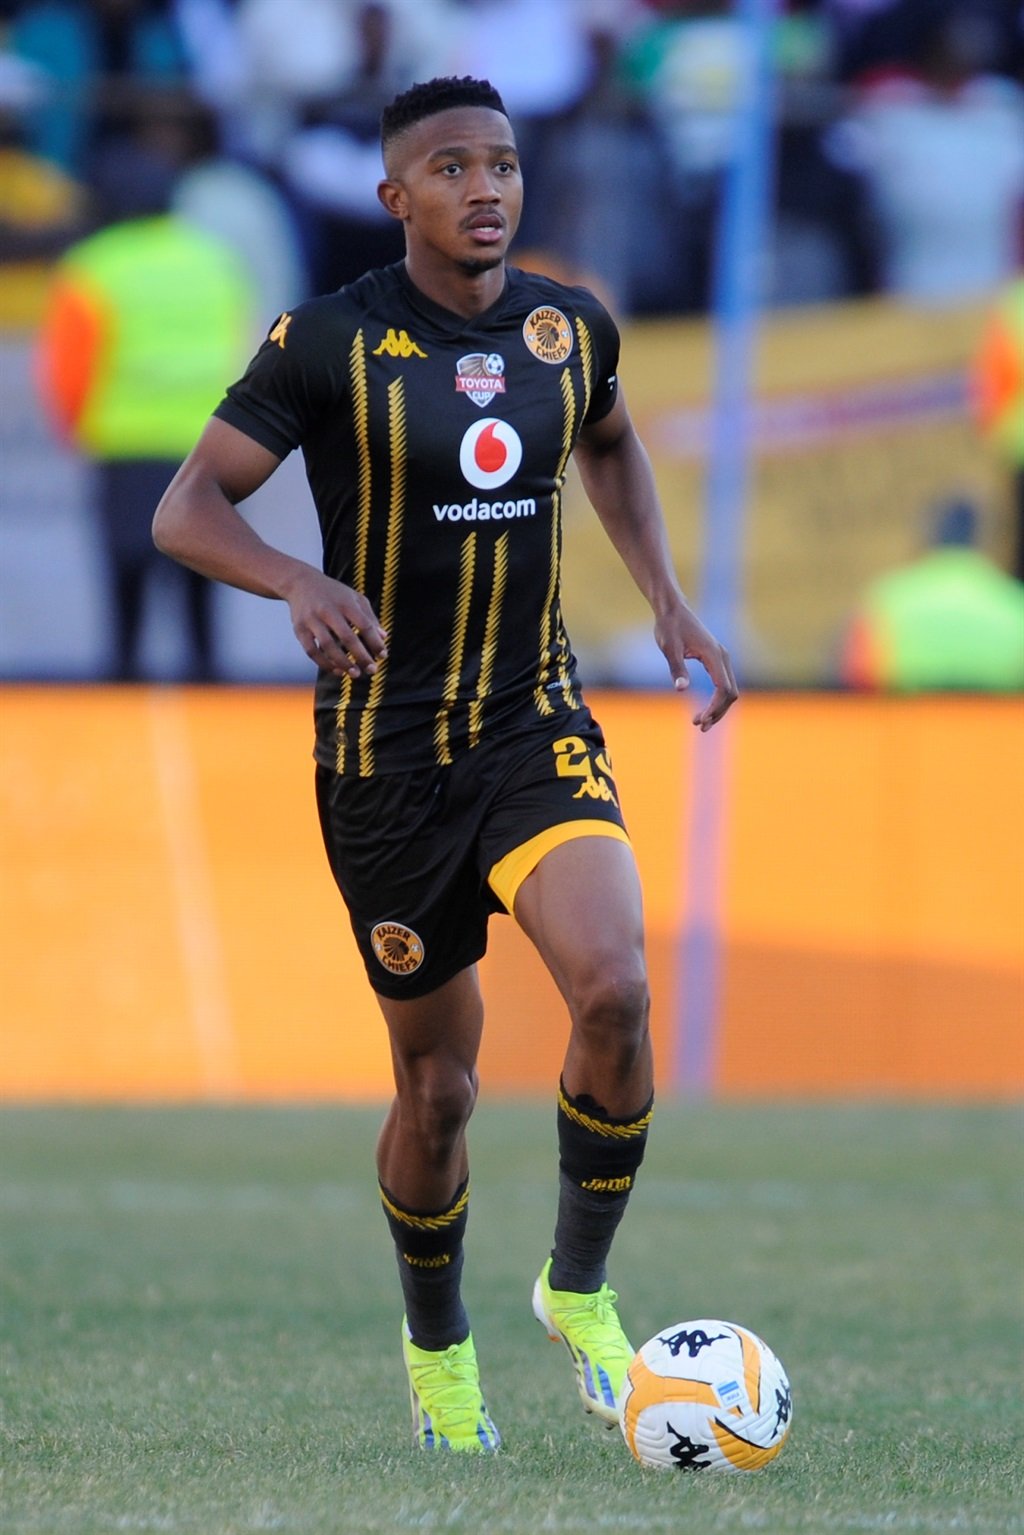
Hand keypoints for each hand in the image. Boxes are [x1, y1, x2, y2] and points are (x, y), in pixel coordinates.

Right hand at [282, 566, 387, 679]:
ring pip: (328, 646)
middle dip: (361, 656)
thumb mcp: (355, 598)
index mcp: (345, 602)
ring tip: (356, 674)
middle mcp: (328, 610)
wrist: (301, 583)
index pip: (364, 625)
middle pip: (347, 637)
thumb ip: (370, 617)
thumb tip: (383, 638)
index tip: (383, 656)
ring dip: (343, 663)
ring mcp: (312, 620)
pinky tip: (337, 671)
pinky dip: (325, 663)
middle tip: (372, 670)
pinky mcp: (299, 629)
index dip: (375, 642)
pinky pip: (312, 651)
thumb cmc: (334, 594)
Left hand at [655, 601, 737, 730]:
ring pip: (729, 690)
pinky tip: (703, 709)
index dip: (714, 707)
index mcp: (714, 655)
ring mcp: (722, 658)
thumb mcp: (669, 649)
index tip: (700, 720)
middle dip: (717, 712)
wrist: (673, 610)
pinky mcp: (717, 659)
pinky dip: (716, 699)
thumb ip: (677, 669)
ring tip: (698, 722)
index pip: (723, 688)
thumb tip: (682, 689)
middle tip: (698, 726)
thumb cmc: (669, 628)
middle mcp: (723, 657)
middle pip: (730, 693)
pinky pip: (723, 684)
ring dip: (717, 708)